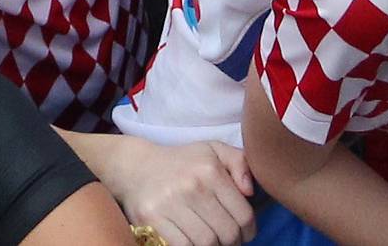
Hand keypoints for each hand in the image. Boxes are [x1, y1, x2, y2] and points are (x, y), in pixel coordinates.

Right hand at [104, 137, 254, 245]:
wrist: (136, 167)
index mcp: (210, 169)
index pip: (243, 214)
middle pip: (227, 234)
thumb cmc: (182, 162)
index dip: (249, 230)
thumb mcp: (213, 150)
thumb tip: (250, 192)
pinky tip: (193, 241)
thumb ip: (240, 163)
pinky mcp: (152, 221)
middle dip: (233, 242)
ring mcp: (170, 205)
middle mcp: (192, 186)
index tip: (246, 233)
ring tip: (213, 241)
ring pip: (206, 244)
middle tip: (229, 240)